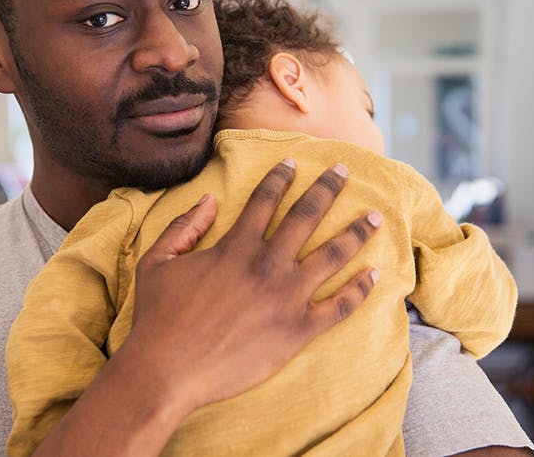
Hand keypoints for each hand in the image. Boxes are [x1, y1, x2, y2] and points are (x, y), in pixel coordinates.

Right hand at [34, 160, 381, 456]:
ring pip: (333, 255)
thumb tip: (210, 198)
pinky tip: (375, 273)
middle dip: (328, 188)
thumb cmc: (158, 317)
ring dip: (356, 232)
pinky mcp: (297, 331)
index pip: (265, 199)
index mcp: (235, 246)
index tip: (294, 162)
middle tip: (343, 171)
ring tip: (374, 217)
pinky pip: (340, 306)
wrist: (167, 371)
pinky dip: (361, 289)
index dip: (281, 177)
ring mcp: (286, 298)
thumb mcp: (158, 260)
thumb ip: (184, 225)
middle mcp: (267, 265)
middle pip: (306, 215)